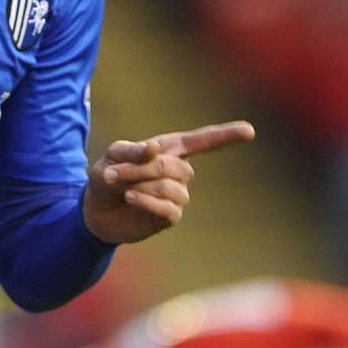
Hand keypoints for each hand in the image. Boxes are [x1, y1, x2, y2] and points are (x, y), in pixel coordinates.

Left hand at [82, 121, 254, 243]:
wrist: (96, 210)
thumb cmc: (107, 176)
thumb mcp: (112, 156)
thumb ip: (132, 151)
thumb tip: (156, 149)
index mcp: (171, 149)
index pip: (203, 141)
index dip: (226, 136)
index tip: (250, 131)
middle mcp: (179, 171)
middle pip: (175, 167)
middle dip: (143, 169)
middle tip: (116, 173)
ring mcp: (178, 195)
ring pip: (172, 188)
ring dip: (141, 185)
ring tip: (122, 187)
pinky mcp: (170, 216)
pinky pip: (169, 209)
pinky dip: (147, 201)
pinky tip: (131, 198)